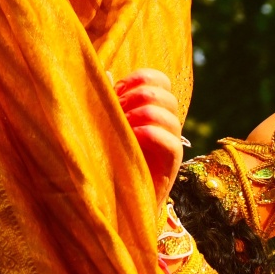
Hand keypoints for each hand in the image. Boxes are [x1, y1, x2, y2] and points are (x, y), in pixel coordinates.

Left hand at [116, 68, 183, 209]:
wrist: (113, 200)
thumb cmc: (106, 155)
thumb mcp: (103, 122)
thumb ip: (107, 99)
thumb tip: (106, 73)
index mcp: (151, 108)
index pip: (159, 80)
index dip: (140, 79)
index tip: (118, 90)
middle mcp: (165, 124)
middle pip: (165, 94)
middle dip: (138, 96)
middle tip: (119, 110)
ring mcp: (170, 143)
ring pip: (168, 115)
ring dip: (142, 114)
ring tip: (123, 126)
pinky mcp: (171, 165)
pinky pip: (170, 141)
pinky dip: (150, 133)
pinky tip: (132, 138)